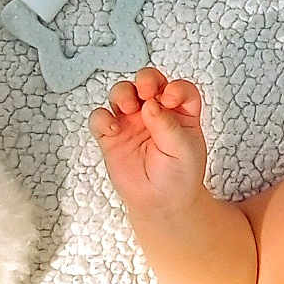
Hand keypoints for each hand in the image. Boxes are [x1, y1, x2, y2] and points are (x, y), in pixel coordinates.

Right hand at [89, 67, 208, 213]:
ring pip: (122, 93)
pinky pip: (100, 118)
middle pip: (148, 82)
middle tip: (145, 91)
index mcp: (180, 113)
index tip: (171, 98)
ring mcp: (132, 122)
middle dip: (145, 80)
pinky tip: (112, 130)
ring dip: (122, 93)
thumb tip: (151, 104)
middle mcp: (155, 112)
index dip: (176, 88)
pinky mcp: (112, 136)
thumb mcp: (184, 151)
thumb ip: (168, 126)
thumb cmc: (179, 177)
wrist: (161, 203)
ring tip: (128, 108)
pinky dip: (101, 119)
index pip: (179, 89)